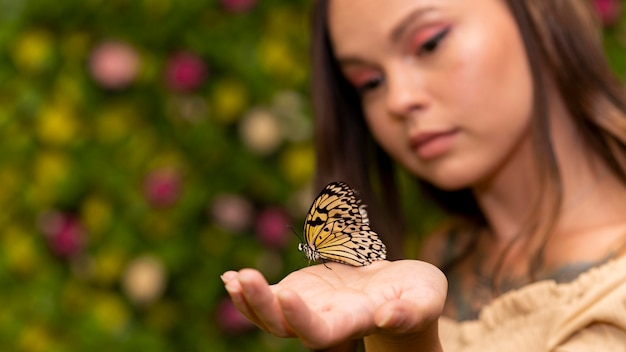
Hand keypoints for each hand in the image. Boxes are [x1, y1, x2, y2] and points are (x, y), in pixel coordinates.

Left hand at [221, 260, 446, 350]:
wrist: (399, 290)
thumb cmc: (417, 294)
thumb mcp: (425, 297)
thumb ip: (411, 311)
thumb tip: (387, 318)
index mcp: (353, 324)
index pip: (320, 333)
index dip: (301, 319)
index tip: (286, 293)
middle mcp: (325, 322)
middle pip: (284, 326)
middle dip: (261, 305)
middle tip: (244, 277)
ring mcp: (308, 308)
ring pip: (270, 314)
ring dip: (249, 299)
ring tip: (233, 279)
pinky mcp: (300, 292)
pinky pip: (269, 295)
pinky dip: (248, 289)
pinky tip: (231, 278)